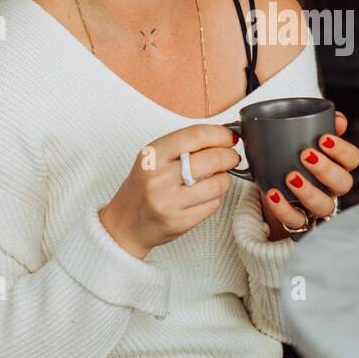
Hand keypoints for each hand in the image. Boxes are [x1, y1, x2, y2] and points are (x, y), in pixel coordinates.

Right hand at [99, 124, 240, 258]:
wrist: (126, 223)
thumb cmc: (144, 186)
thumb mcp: (154, 159)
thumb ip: (184, 146)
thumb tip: (223, 136)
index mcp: (153, 155)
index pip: (196, 135)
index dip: (220, 134)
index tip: (229, 137)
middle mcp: (159, 178)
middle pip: (211, 159)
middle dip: (230, 156)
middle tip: (232, 157)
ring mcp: (169, 202)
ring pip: (217, 184)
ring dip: (225, 178)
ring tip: (220, 177)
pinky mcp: (180, 222)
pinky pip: (213, 204)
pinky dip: (216, 197)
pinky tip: (207, 195)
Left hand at [261, 111, 358, 237]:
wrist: (270, 182)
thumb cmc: (291, 154)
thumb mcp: (302, 136)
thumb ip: (316, 123)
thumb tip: (336, 117)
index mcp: (338, 164)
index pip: (353, 159)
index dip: (342, 150)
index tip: (323, 138)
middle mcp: (331, 187)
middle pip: (344, 183)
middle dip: (326, 169)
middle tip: (306, 154)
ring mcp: (316, 206)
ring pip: (325, 206)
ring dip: (310, 191)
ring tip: (290, 176)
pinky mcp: (297, 219)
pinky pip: (296, 221)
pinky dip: (284, 209)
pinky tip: (273, 194)